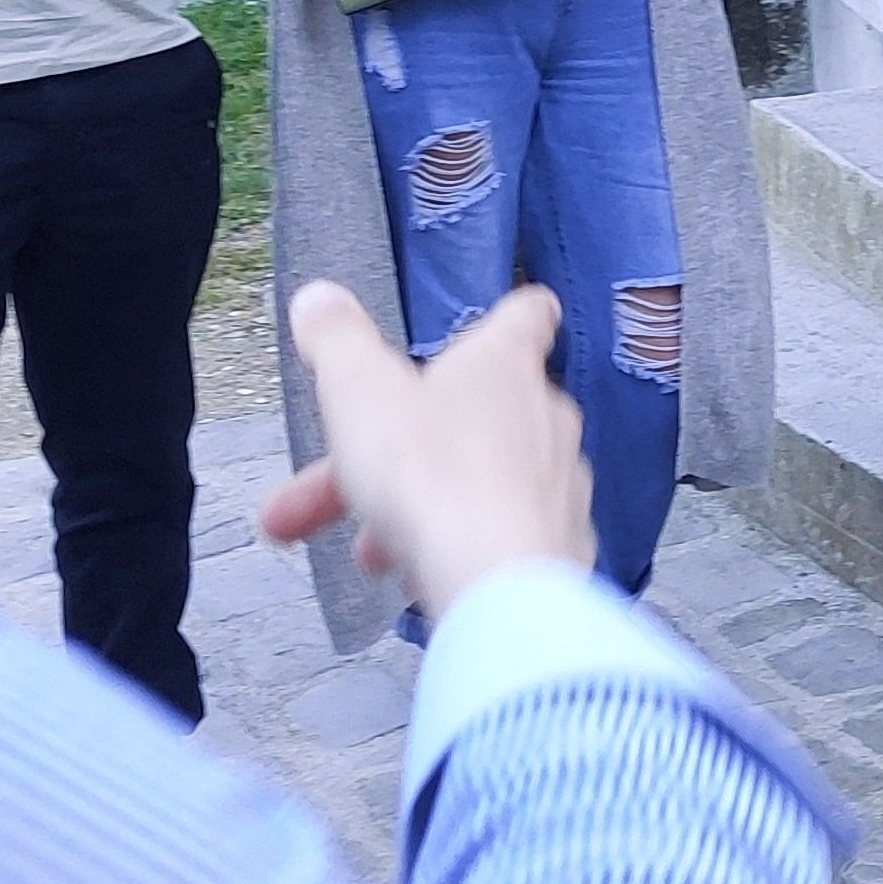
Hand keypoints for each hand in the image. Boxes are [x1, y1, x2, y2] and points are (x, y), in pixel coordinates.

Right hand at [258, 281, 595, 621]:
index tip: (493, 324)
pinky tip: (419, 582)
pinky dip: (461, 551)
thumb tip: (318, 297)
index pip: (523, 317)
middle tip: (322, 495)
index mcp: (502, 365)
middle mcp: (545, 417)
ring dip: (416, 510)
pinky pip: (504, 539)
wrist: (498, 586)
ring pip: (479, 485)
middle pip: (467, 419)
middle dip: (393, 454)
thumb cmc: (429, 474)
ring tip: (365, 557)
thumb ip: (337, 342)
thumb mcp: (359, 394)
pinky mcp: (564, 550)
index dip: (509, 316)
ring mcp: (561, 486)